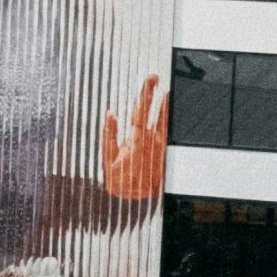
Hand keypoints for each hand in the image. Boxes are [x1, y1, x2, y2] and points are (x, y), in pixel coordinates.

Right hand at [102, 75, 167, 200]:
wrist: (137, 200)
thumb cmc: (120, 181)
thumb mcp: (108, 159)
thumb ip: (109, 134)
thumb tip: (110, 114)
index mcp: (137, 138)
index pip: (141, 110)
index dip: (146, 93)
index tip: (150, 80)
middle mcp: (151, 139)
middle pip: (153, 111)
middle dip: (153, 93)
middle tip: (155, 77)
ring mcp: (159, 144)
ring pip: (164, 120)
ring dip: (164, 105)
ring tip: (166, 92)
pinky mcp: (163, 151)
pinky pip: (166, 131)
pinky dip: (167, 119)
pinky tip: (168, 112)